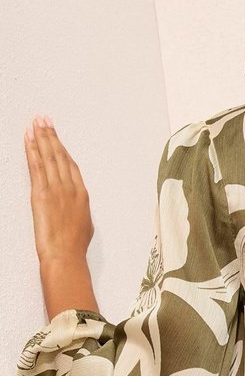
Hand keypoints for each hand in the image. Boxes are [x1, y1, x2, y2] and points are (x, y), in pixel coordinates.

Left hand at [24, 115, 94, 263]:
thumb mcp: (84, 226)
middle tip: (45, 120)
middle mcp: (70, 188)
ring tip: (36, 123)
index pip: (70, 165)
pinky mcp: (41, 193)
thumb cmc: (74, 247)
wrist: (65, 255)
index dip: (62, 149)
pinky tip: (29, 138)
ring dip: (42, 137)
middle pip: (60, 155)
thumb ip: (78, 211)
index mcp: (81, 195)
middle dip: (52, 136)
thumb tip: (75, 209)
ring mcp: (56, 189)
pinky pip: (36, 165)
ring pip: (49, 156)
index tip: (57, 138)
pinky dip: (32, 149)